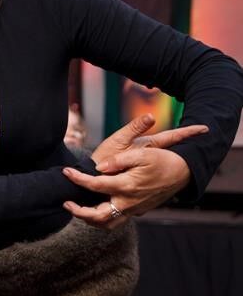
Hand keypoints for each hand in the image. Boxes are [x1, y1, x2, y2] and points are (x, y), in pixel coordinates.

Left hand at [64, 147, 191, 228]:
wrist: (184, 173)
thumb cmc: (162, 160)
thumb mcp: (141, 153)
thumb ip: (118, 161)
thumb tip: (100, 168)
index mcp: (127, 186)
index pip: (95, 185)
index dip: (78, 179)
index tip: (66, 172)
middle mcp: (129, 202)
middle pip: (99, 216)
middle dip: (79, 212)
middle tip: (66, 203)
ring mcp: (134, 209)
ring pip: (108, 224)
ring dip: (90, 219)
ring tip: (76, 209)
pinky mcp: (138, 211)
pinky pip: (117, 221)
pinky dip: (102, 219)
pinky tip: (95, 209)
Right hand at [90, 114, 207, 165]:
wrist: (91, 179)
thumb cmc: (103, 158)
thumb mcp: (117, 140)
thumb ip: (134, 128)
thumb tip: (151, 116)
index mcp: (148, 148)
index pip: (172, 136)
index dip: (188, 132)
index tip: (205, 128)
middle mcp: (151, 157)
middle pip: (173, 147)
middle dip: (187, 140)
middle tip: (201, 132)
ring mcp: (147, 165)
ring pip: (166, 157)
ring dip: (176, 150)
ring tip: (186, 146)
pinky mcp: (141, 174)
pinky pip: (156, 167)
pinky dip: (163, 163)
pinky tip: (163, 162)